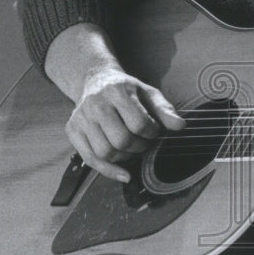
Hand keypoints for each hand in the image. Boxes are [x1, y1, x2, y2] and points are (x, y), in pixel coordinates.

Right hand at [65, 66, 183, 182]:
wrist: (96, 80)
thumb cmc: (126, 90)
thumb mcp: (148, 93)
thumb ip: (164, 109)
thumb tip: (180, 126)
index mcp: (117, 91)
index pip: (139, 123)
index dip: (152, 133)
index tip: (154, 131)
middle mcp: (96, 104)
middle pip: (121, 140)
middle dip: (139, 147)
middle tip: (145, 143)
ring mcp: (81, 118)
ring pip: (106, 152)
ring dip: (125, 158)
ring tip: (132, 149)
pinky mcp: (72, 130)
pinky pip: (90, 159)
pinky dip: (109, 171)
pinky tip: (124, 174)